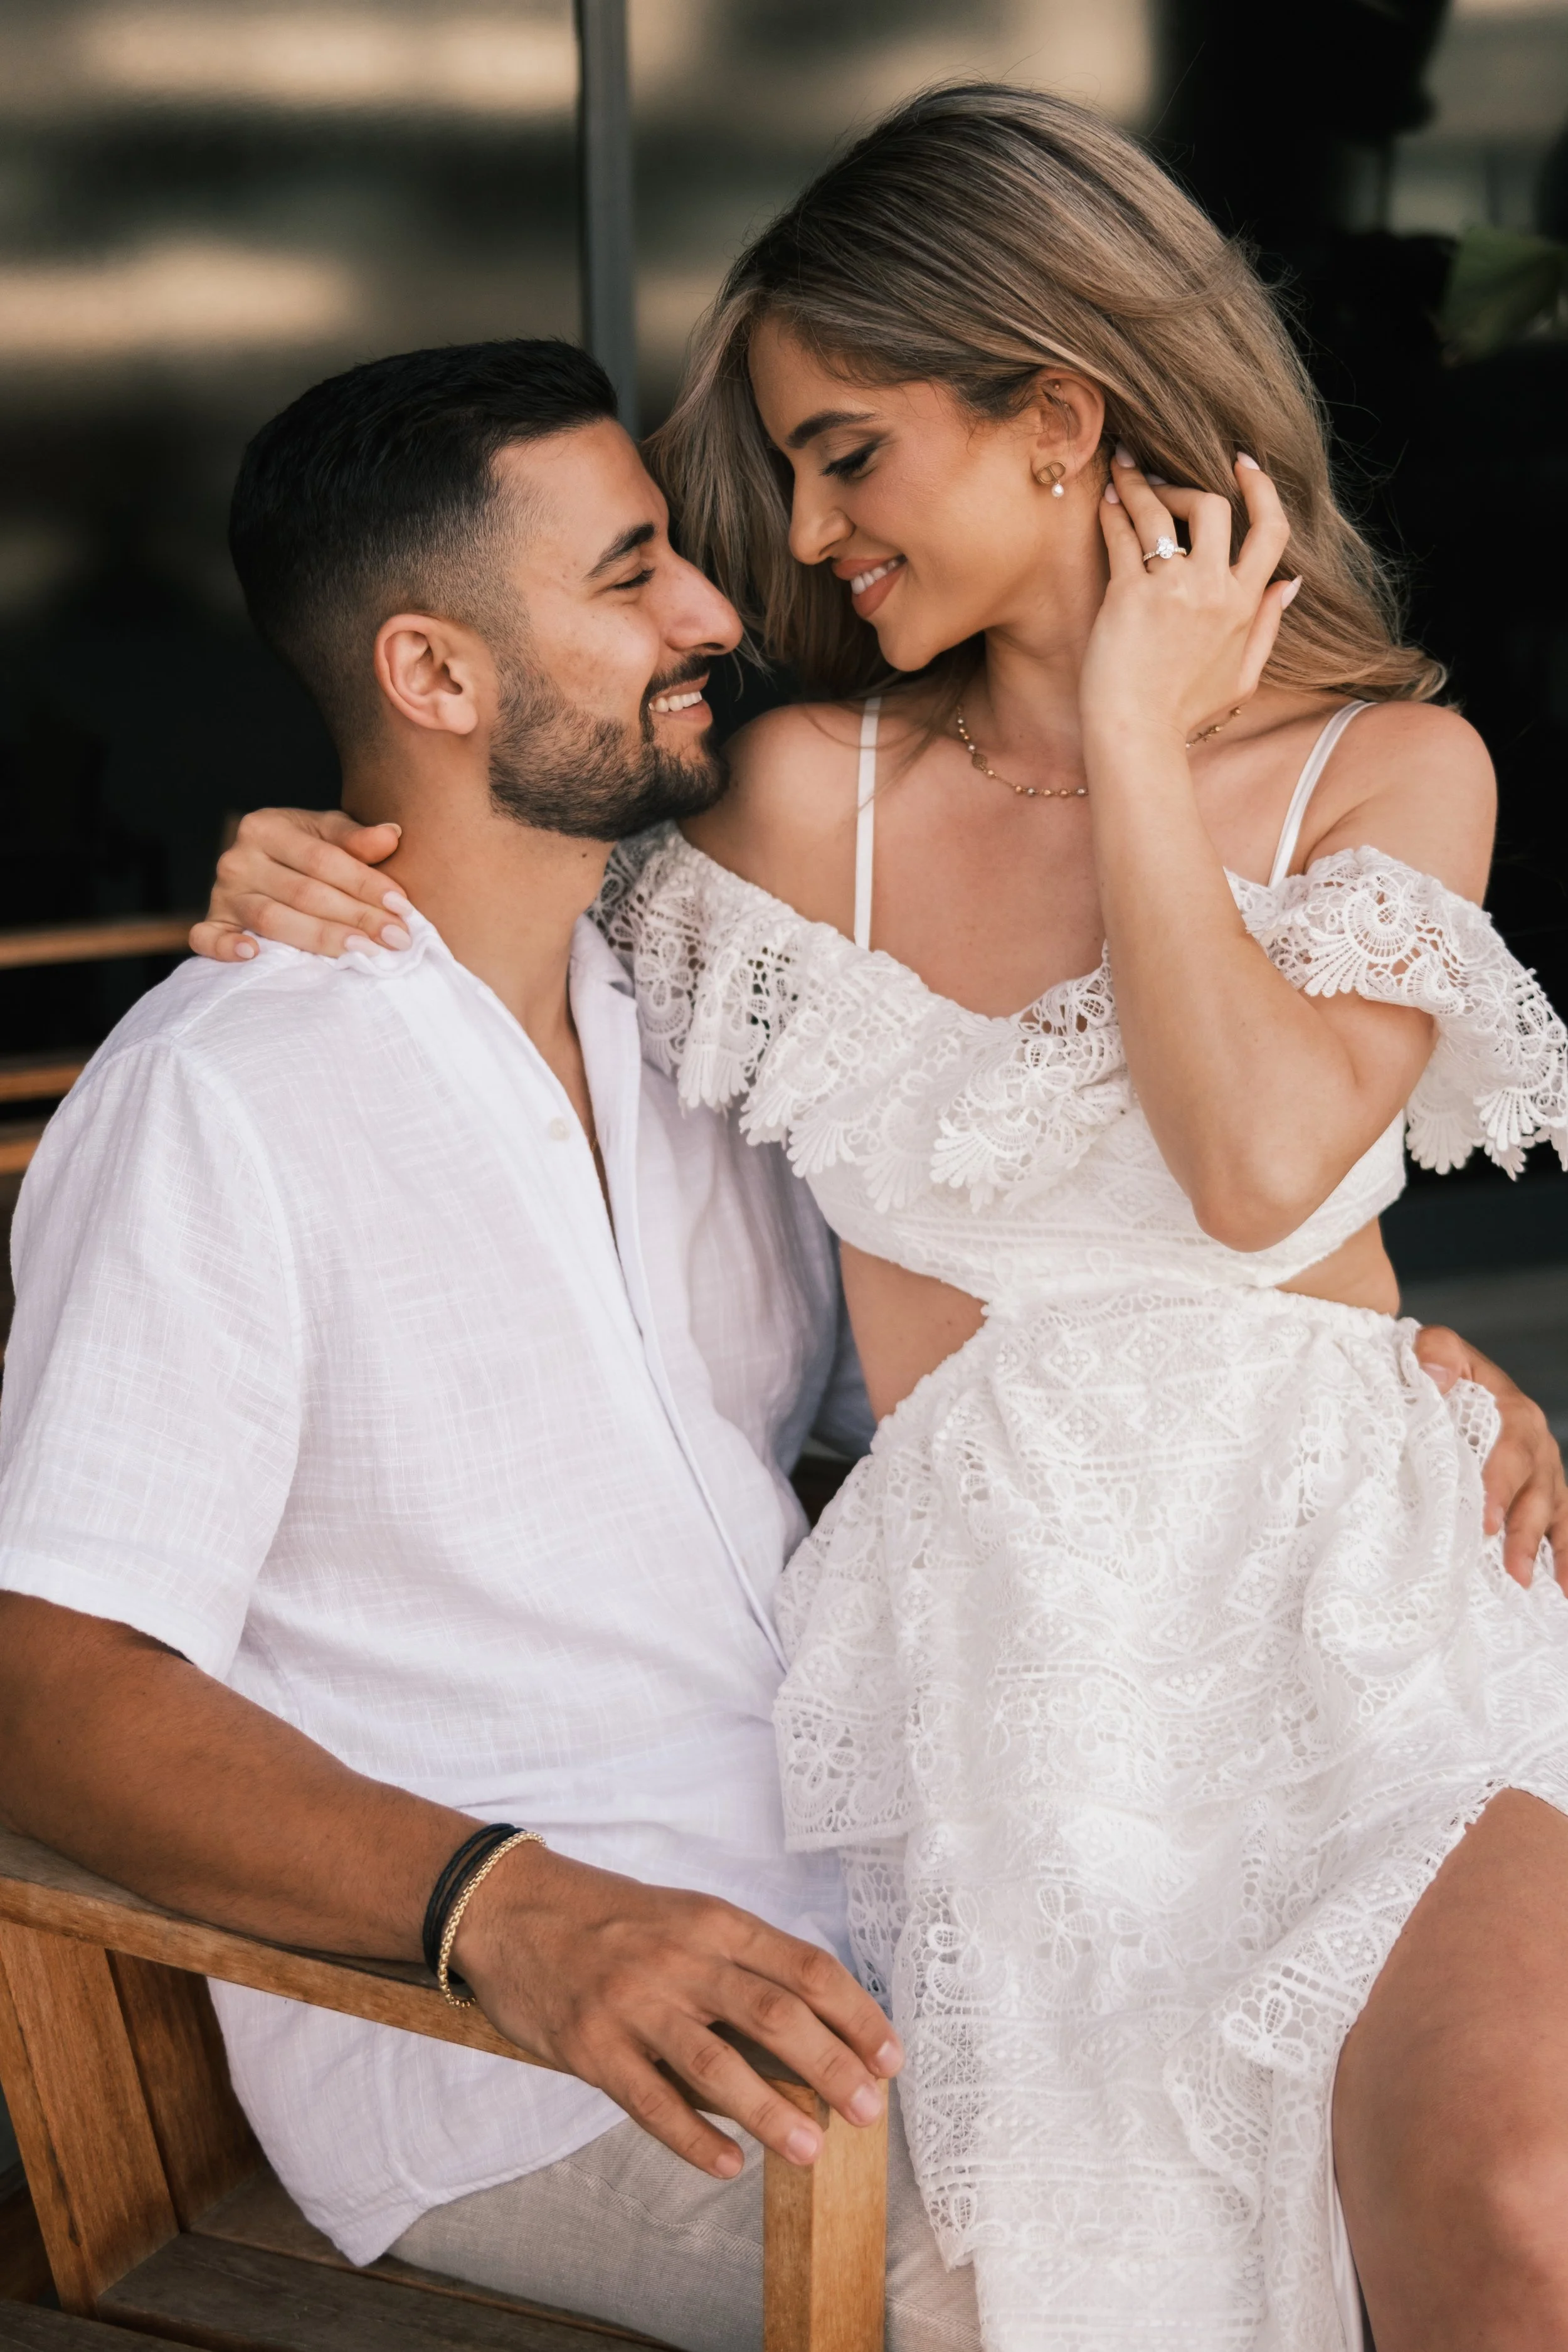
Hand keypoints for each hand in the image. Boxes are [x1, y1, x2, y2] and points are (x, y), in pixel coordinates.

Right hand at [190, 809, 409, 961]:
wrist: (269, 866)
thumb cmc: (308, 852)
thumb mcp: (330, 834)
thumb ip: (358, 839)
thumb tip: (392, 835)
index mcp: (266, 827)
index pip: (323, 860)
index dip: (365, 884)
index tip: (403, 907)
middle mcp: (238, 858)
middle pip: (303, 893)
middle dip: (356, 917)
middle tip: (396, 939)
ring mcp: (222, 893)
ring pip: (271, 919)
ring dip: (320, 939)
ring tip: (362, 953)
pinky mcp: (212, 922)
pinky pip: (207, 937)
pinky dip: (226, 948)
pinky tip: (253, 955)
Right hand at [453, 1842, 901, 2179]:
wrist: (507, 1904)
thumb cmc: (606, 1918)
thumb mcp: (681, 1918)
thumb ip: (736, 1964)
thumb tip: (809, 2028)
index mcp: (713, 1922)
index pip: (805, 1967)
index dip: (855, 2014)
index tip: (890, 2057)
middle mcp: (681, 1958)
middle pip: (775, 2014)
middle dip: (831, 2065)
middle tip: (867, 2111)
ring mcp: (633, 2003)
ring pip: (717, 2063)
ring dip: (770, 2112)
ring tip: (810, 2151)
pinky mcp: (590, 2046)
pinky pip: (651, 2101)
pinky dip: (694, 2139)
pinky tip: (728, 2166)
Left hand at [1082, 447, 1295, 748]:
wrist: (1138, 734)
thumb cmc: (1185, 713)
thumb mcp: (1242, 677)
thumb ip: (1266, 627)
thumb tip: (1288, 584)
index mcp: (1244, 605)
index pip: (1271, 531)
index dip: (1261, 489)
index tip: (1243, 464)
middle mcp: (1213, 589)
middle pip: (1214, 507)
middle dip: (1187, 486)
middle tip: (1162, 483)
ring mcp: (1171, 589)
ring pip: (1161, 511)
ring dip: (1140, 483)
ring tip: (1123, 469)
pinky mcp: (1129, 594)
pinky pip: (1123, 535)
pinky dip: (1114, 511)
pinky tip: (1106, 501)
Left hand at [1414, 1324, 1567, 1588]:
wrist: (1446, 1373)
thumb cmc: (1438, 1365)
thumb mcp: (1436, 1347)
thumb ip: (1437, 1354)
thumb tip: (1438, 1377)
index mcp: (1512, 1410)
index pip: (1509, 1452)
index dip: (1500, 1486)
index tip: (1485, 1520)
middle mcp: (1535, 1441)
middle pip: (1535, 1489)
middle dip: (1522, 1530)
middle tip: (1509, 1567)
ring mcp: (1544, 1468)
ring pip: (1550, 1511)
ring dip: (1541, 1549)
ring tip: (1527, 1584)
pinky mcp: (1544, 1488)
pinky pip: (1562, 1523)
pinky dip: (1565, 1554)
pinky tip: (1562, 1588)